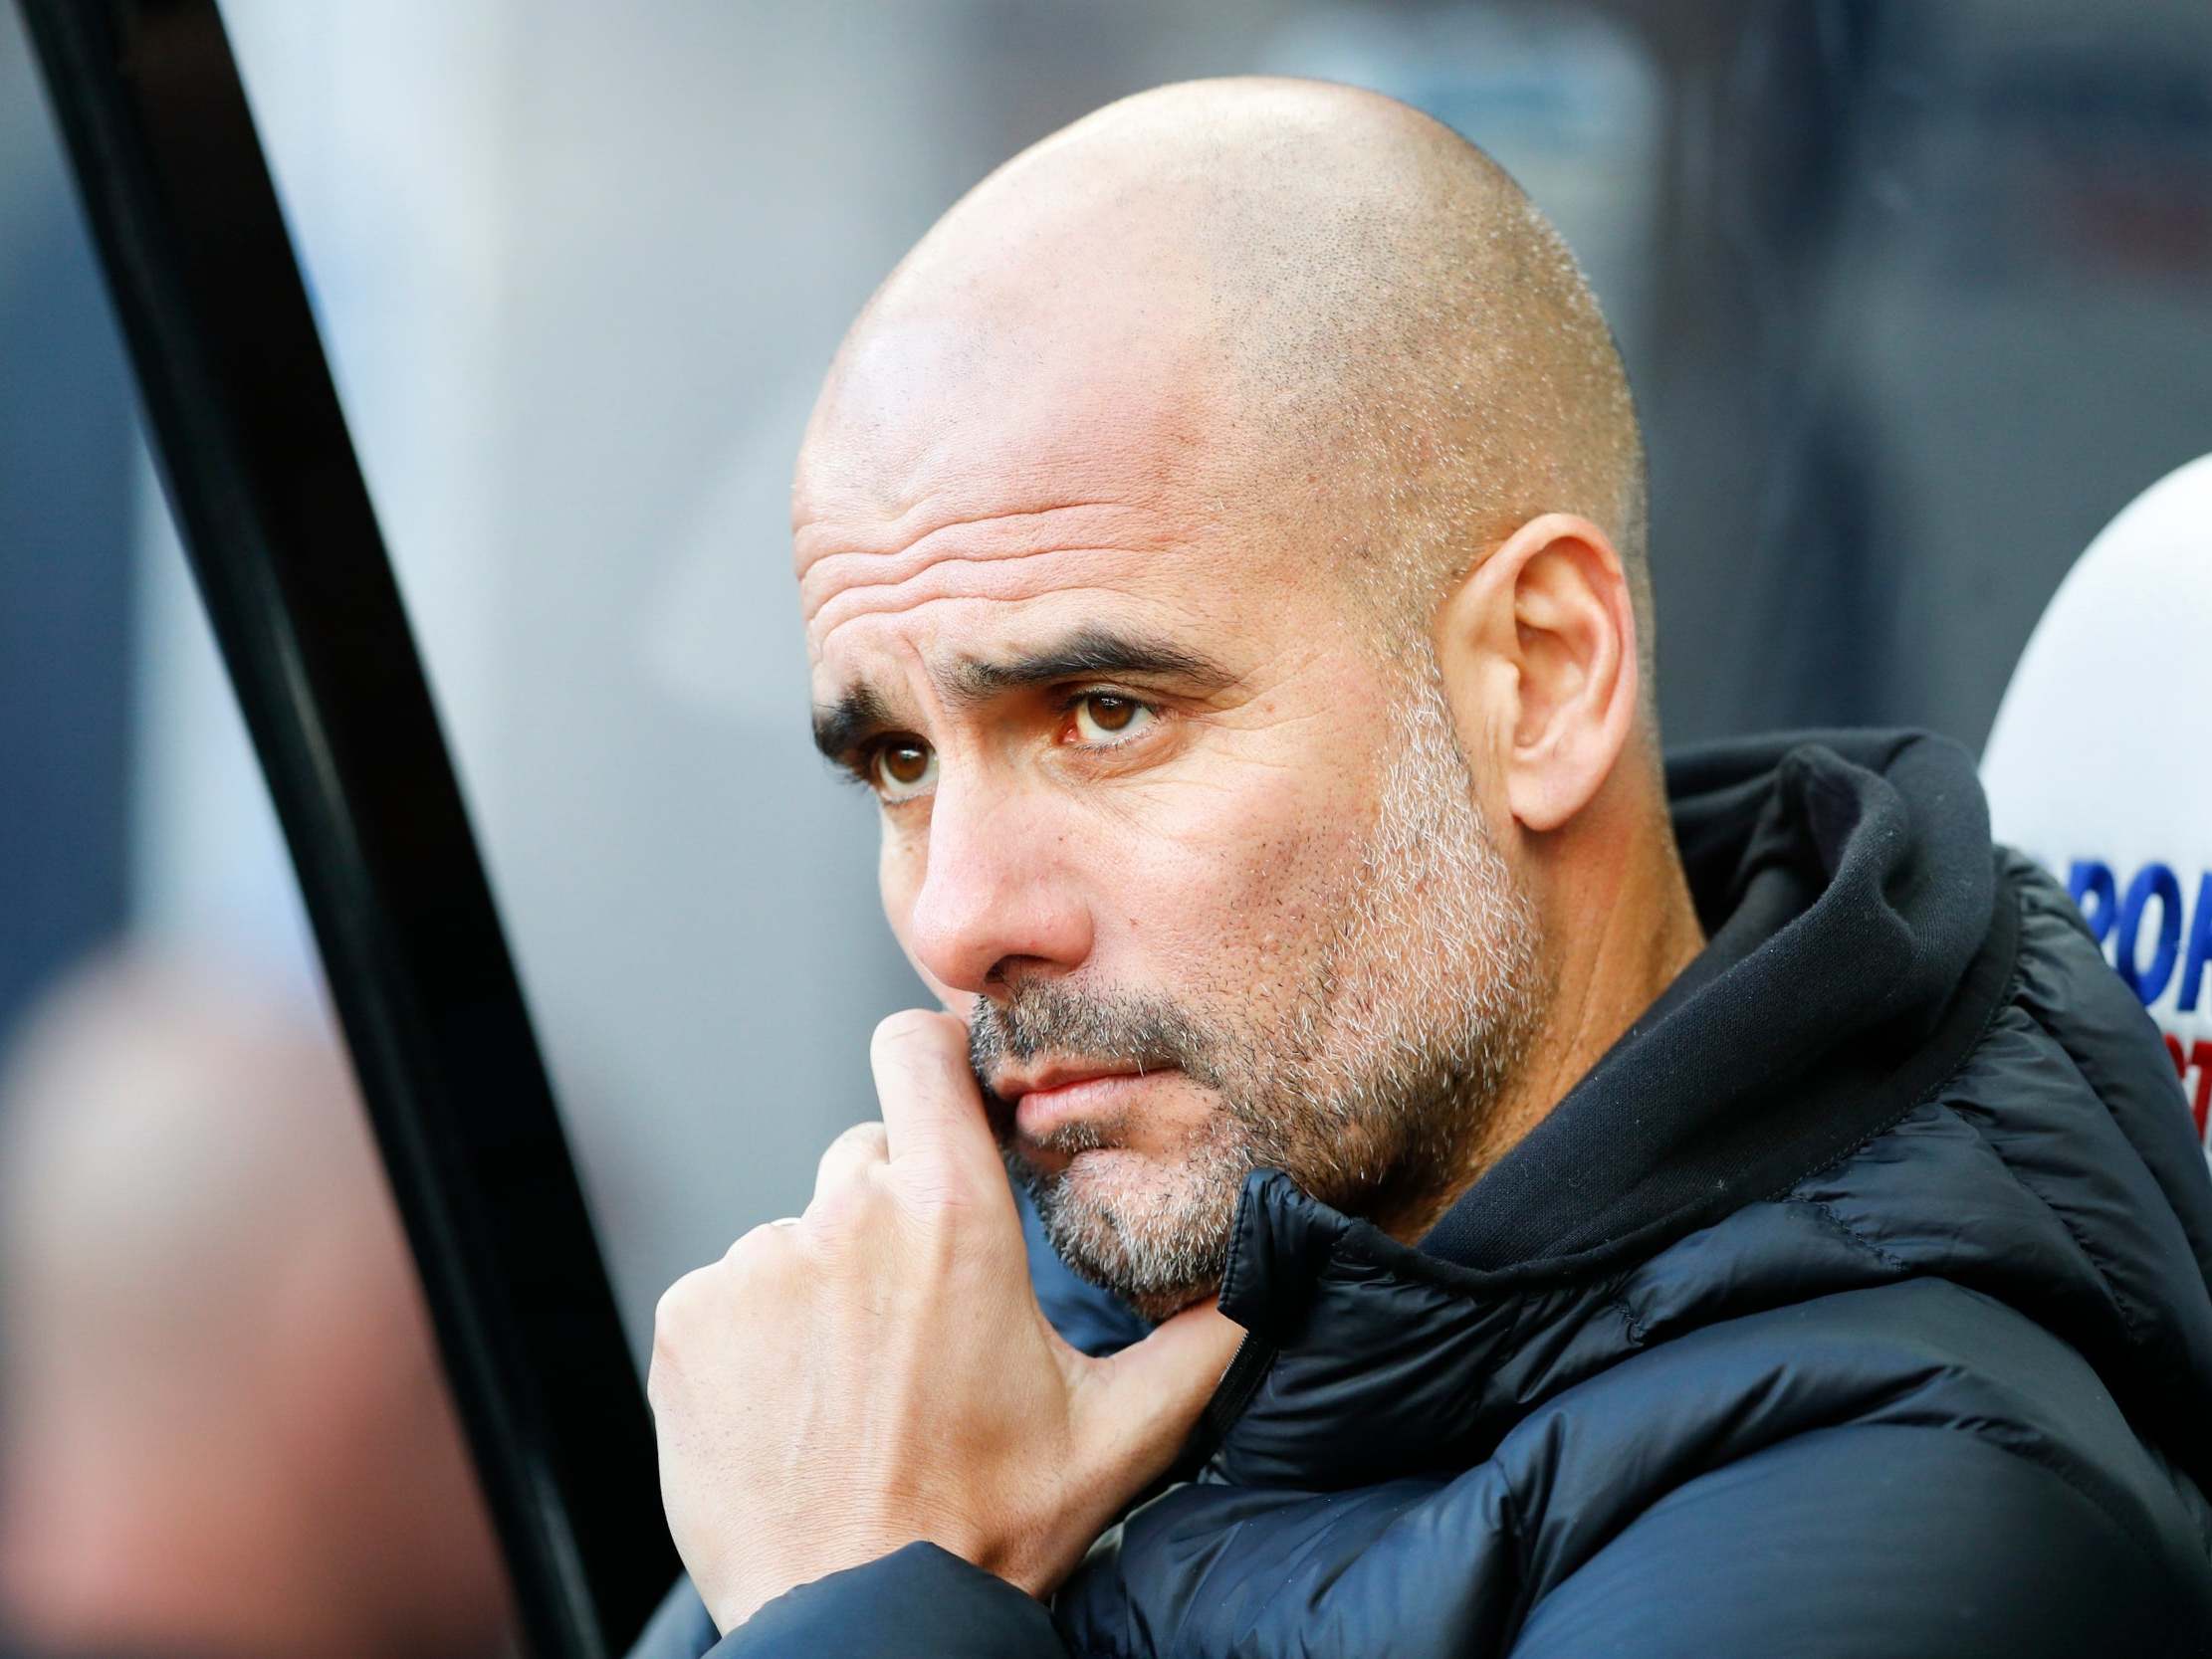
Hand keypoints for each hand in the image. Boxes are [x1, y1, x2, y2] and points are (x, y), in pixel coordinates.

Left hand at [648, 1010, 1243, 1632]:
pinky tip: (797, 1407)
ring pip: (799, 1233)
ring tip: (858, 1386)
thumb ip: (1204, 1336)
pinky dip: (757, 1333)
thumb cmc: (985, 1529)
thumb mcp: (1119, 1433)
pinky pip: (730, 1289)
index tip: (947, 1100)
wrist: (857, 1621)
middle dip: (894, 1213)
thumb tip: (1269, 1271)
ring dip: (826, 1284)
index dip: (930, 1058)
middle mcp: (845, 1217)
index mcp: (952, 1217)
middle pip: (866, 1155)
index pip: (914, 1047)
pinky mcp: (690, 1318)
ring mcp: (756, 1264)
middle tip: (922, 1319)